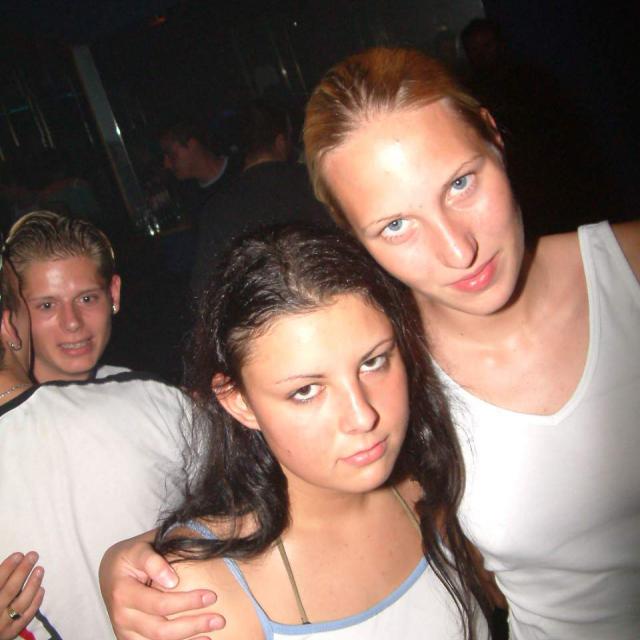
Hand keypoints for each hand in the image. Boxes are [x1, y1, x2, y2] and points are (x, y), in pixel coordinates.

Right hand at [0, 551, 44, 639]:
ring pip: (21, 603)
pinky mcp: (11, 633)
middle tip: (33, 555)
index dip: (7, 568)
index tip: (19, 555)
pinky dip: (35, 603)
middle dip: (22, 571)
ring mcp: (2, 625)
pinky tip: (42, 589)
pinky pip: (26, 617)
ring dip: (32, 585)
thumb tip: (9, 566)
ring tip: (40, 569)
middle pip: (10, 590)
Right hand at [100, 532, 224, 639]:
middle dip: (193, 625)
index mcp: (123, 592)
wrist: (109, 571)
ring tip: (213, 631)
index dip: (186, 602)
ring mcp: (125, 631)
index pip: (159, 603)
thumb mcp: (139, 548)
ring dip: (188, 639)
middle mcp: (122, 616)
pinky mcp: (130, 639)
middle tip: (219, 619)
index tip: (211, 595)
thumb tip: (172, 580)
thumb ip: (153, 560)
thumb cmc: (131, 556)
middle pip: (160, 629)